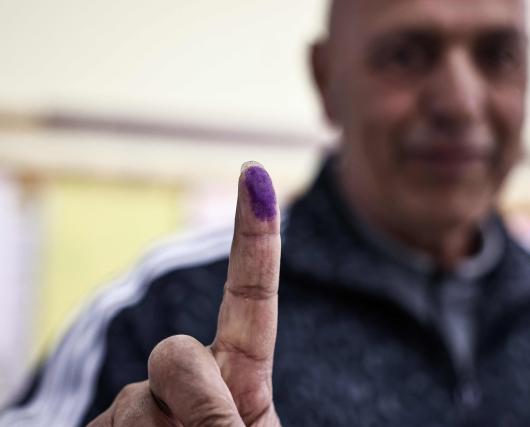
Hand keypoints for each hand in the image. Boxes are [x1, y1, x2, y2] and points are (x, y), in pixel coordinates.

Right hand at [88, 162, 281, 426]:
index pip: (250, 295)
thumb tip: (177, 369)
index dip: (254, 236)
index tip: (256, 174)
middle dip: (191, 397)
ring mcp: (143, 404)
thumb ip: (226, 416)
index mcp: (242, 377)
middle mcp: (191, 379)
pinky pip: (103, 426)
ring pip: (137, 399)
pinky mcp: (102, 424)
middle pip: (174, 350)